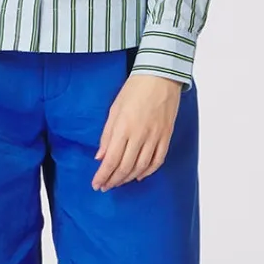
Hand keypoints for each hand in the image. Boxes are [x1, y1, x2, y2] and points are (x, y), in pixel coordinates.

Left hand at [92, 73, 182, 190]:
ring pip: (141, 167)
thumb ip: (107, 135)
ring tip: (118, 182)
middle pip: (125, 167)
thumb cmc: (134, 90)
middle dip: (113, 180)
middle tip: (105, 187)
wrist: (160, 77)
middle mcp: (140, 135)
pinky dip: (148, 171)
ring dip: (128, 178)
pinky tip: (139, 175)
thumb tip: (100, 157)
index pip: (111, 160)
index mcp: (124, 128)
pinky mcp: (166, 136)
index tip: (96, 184)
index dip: (103, 175)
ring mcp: (155, 137)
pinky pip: (158, 160)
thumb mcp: (114, 109)